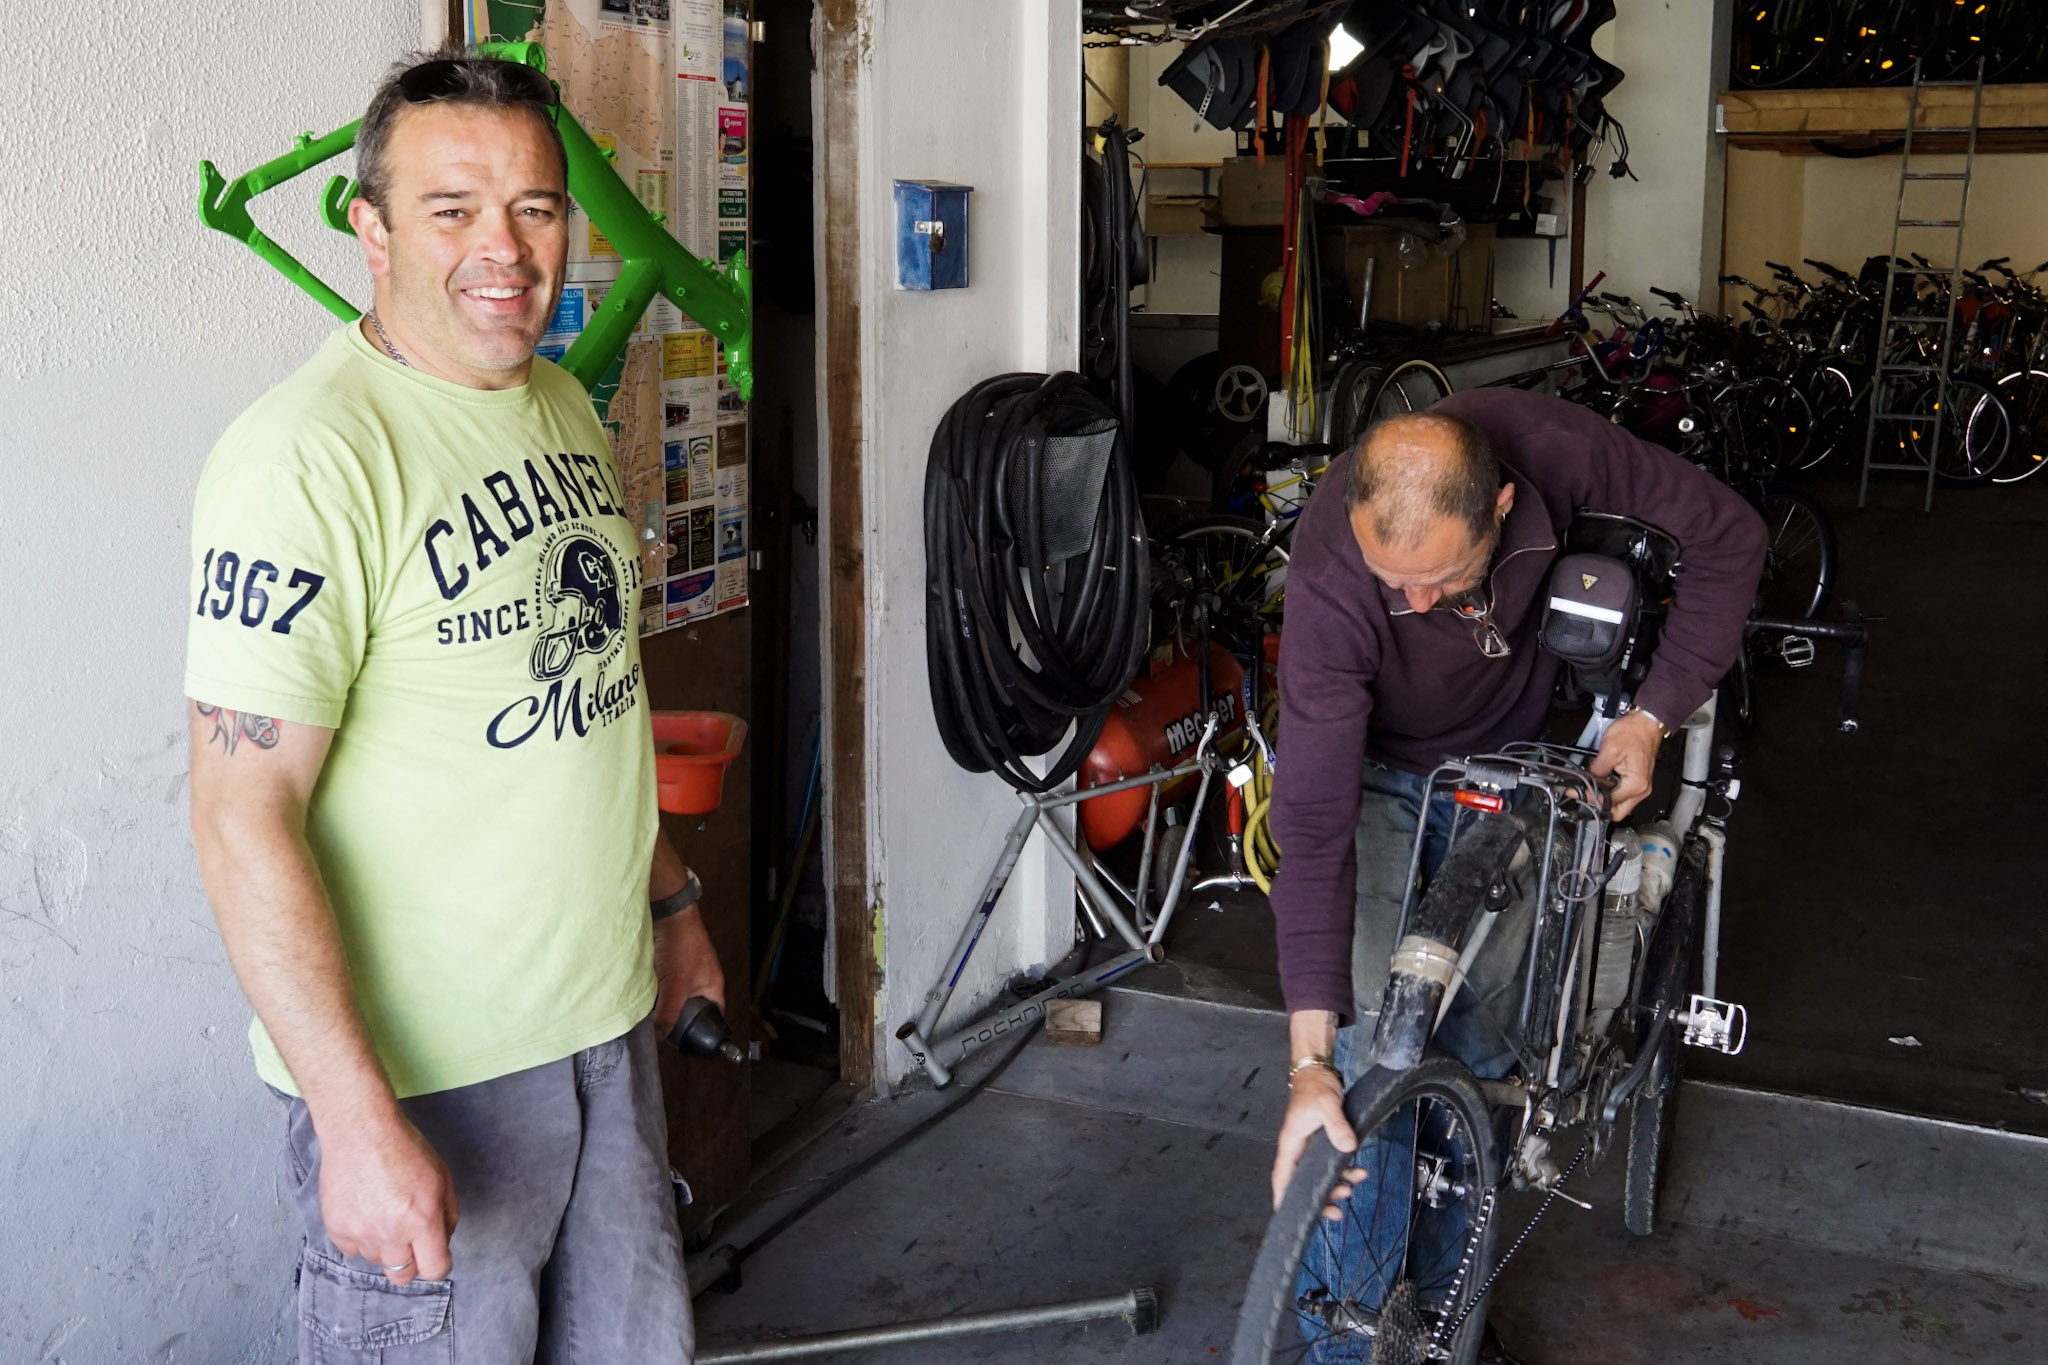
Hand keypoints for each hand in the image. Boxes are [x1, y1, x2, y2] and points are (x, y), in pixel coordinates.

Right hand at [317, 1113, 457, 1285]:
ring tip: (384, 1212)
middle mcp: (391, 1232)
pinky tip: (365, 1211)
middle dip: (411, 1262)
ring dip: (384, 1246)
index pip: (434, 1270)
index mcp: (422, 1220)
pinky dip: (360, 1238)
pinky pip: (352, 1250)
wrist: (360, 1131)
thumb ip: (448, 1214)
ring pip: (376, 1261)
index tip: (435, 1254)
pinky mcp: (337, 1229)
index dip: (438, 1264)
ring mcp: (360, 1233)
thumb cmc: (405, 1148)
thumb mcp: (442, 1176)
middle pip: (402, 1275)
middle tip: (410, 1239)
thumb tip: (443, 1242)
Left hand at [653, 905, 724, 1034]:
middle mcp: (702, 980)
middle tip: (662, 1028)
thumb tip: (659, 1036)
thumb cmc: (683, 946)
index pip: (714, 1017)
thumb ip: (668, 1013)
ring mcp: (686, 971)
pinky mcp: (671, 963)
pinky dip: (656, 989)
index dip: (703, 1030)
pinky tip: (644, 995)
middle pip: (691, 1008)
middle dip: (677, 1016)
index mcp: (713, 987)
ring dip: (664, 1002)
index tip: (687, 1042)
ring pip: (675, 996)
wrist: (669, 914)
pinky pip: (664, 984)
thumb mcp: (676, 987)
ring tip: (651, 1012)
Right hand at [1271, 1064, 1356, 1207]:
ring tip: (1352, 1191)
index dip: (1283, 1197)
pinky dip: (1345, 1171)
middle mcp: (1299, 1149)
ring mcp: (1311, 1147)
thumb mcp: (1326, 1104)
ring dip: (1336, 1186)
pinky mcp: (1324, 1142)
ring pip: (1320, 1176)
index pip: (1282, 1176)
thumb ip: (1336, 1126)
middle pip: (1303, 1182)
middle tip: (1337, 1212)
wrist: (1319, 1071)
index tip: (1288, 1215)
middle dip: (1320, 1199)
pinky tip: (1360, 1171)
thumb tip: (1348, 1148)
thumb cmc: (1315, 1087)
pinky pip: (1333, 1164)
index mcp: (1292, 1144)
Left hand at [1589, 708, 1662, 819]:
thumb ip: (1596, 770)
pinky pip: (1622, 794)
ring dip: (1605, 798)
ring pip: (1619, 804)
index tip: (1576, 792)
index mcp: (1636, 785)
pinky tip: (1601, 781)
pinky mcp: (1638, 781)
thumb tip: (1586, 781)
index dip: (1590, 797)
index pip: (1609, 802)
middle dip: (1599, 804)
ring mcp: (1641, 786)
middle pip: (1617, 811)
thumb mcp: (1609, 750)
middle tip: (1583, 793)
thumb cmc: (1634, 732)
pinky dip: (1611, 791)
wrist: (1646, 722)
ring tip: (1591, 785)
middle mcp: (1642, 790)